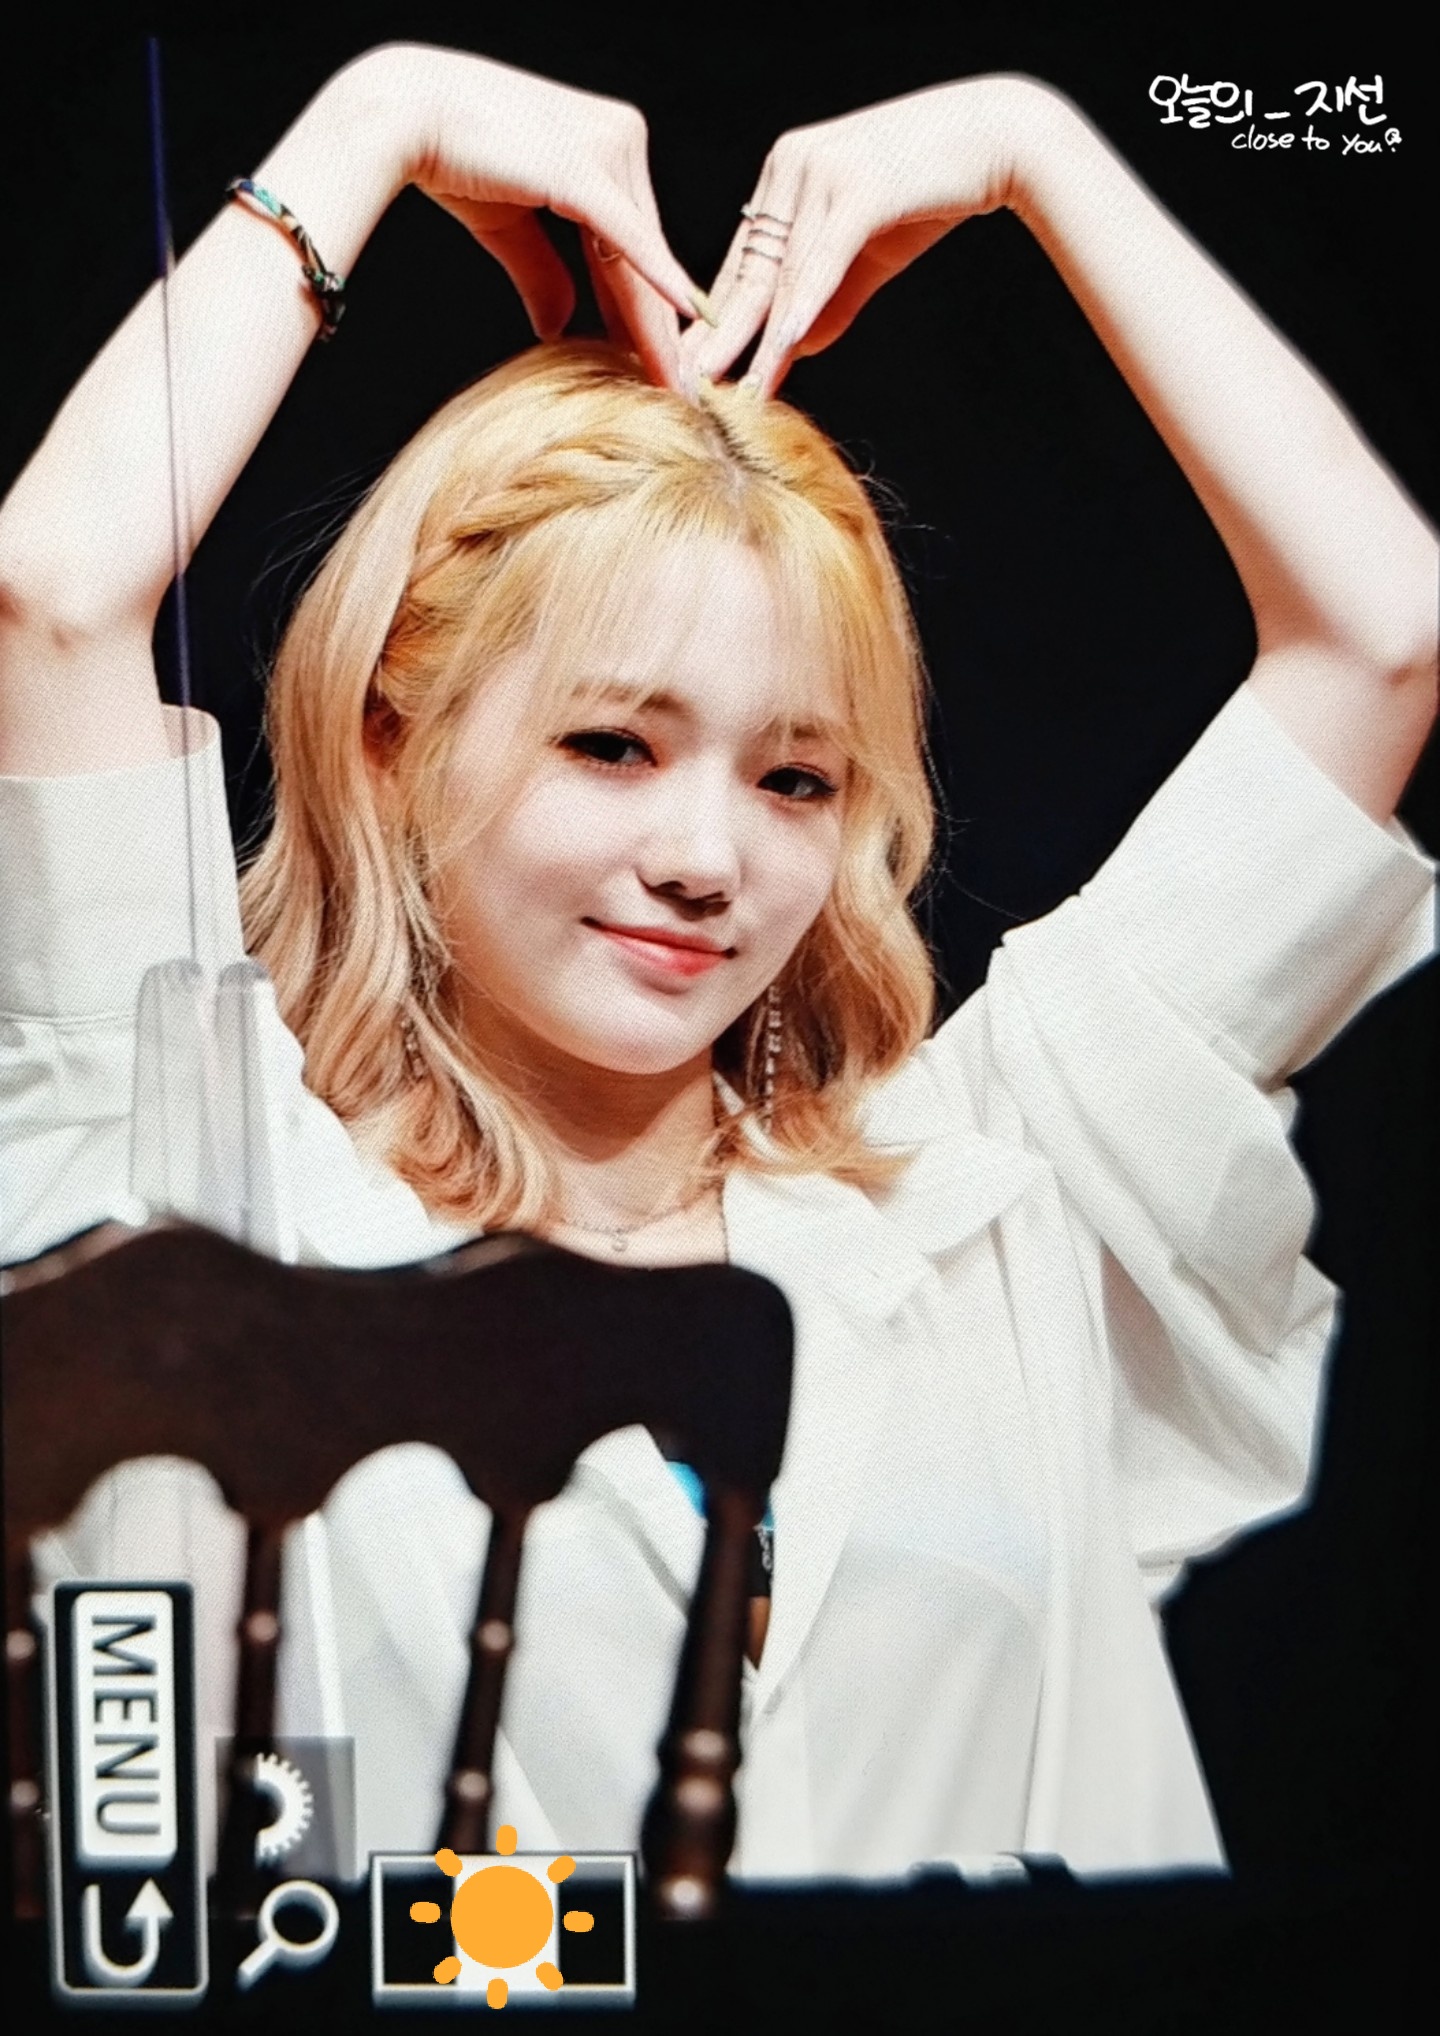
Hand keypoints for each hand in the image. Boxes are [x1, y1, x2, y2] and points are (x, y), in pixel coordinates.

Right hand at [363, 44, 706, 386]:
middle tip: (679, 389)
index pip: (635, 243)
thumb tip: (558, 327)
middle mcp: (618, 138)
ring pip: (639, 257)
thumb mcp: (509, 225)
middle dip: (658, 328)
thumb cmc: (449, 153)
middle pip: (645, 254)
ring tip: (674, 382)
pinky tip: (686, 316)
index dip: (647, 307)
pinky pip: (628, 239)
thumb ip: (543, 273)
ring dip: (657, 325)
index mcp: (605, 144)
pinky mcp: (585, 169)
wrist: (402, 114)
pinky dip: (656, 280)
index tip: (657, 362)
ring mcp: (607, 148)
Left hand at [680, 74, 1065, 396]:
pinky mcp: (856, 187)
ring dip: (755, 340)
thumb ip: (827, 300)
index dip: (718, 323)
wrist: (998, 138)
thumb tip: (791, 350)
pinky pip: (821, 262)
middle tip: (687, 388)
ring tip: (730, 390)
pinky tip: (782, 349)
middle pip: (749, 273)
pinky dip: (802, 309)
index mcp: (783, 176)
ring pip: (780, 276)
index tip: (692, 369)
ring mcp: (820, 172)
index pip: (743, 264)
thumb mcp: (867, 254)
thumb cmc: (932, 192)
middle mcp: (789, 167)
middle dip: (718, 338)